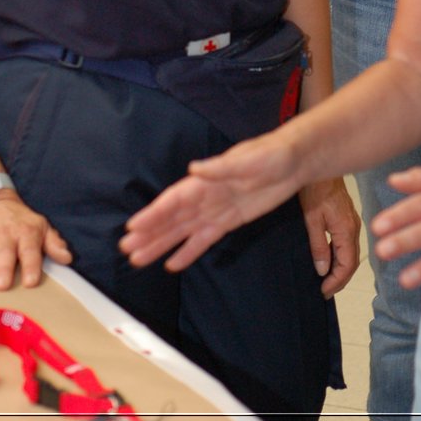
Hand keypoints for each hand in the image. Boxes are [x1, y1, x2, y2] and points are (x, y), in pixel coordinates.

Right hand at [0, 191, 71, 290]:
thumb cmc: (22, 221)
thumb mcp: (41, 227)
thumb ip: (54, 244)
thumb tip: (67, 259)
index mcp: (26, 233)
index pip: (29, 251)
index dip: (31, 266)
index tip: (31, 282)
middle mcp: (6, 235)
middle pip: (5, 254)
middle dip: (3, 269)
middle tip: (2, 286)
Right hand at [120, 131, 301, 271]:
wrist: (292, 161)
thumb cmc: (269, 154)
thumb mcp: (247, 159)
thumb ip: (219, 167)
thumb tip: (193, 169)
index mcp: (204, 180)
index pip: (172, 201)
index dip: (152, 215)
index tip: (133, 228)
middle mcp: (204, 196)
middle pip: (171, 219)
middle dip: (149, 234)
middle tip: (127, 250)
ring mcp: (214, 210)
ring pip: (182, 231)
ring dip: (161, 244)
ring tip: (139, 260)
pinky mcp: (228, 221)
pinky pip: (203, 239)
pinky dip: (187, 252)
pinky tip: (172, 265)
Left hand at [298, 177, 360, 295]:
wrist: (319, 162)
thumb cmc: (314, 187)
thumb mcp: (311, 218)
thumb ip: (318, 245)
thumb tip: (322, 270)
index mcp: (347, 229)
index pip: (347, 265)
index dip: (336, 282)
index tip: (323, 291)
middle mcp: (354, 227)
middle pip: (351, 261)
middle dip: (339, 278)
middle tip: (324, 290)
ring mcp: (352, 221)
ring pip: (350, 252)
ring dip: (340, 267)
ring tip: (325, 278)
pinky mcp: (346, 215)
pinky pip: (346, 242)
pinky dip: (339, 254)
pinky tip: (328, 257)